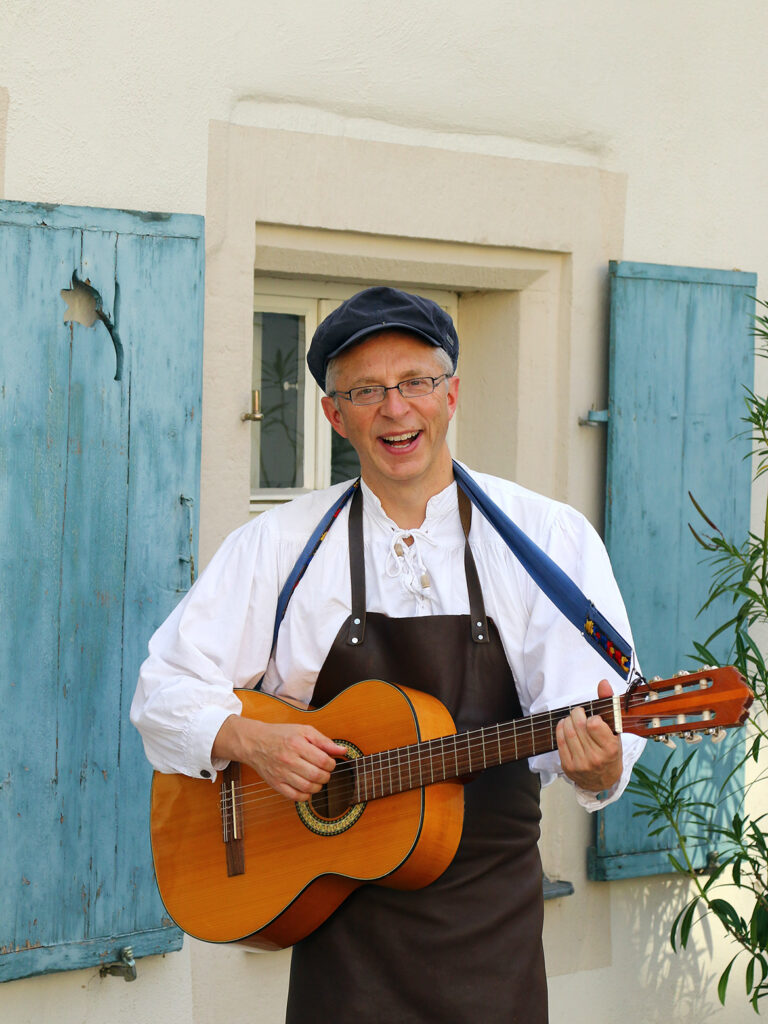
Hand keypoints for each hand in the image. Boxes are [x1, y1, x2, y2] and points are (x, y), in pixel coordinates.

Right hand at [212, 715, 346, 801]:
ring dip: (318, 786)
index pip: (322, 760)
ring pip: (307, 788)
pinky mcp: (275, 784)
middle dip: (326, 776)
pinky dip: (305, 796)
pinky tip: (307, 788)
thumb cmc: (281, 735)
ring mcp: (281, 773)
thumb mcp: (303, 731)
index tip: (330, 762)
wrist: (255, 742)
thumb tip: (342, 750)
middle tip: (324, 771)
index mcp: (297, 744)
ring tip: (317, 779)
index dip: (331, 764)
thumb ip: (324, 741)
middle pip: (317, 776)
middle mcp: (288, 760)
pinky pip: (294, 797)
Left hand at [556, 680, 622, 793]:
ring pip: (568, 732)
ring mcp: (581, 763)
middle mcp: (596, 758)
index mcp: (611, 748)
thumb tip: (603, 682)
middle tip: (579, 712)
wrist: (603, 780)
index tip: (594, 718)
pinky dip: (560, 729)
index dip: (592, 717)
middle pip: (578, 725)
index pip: (594, 724)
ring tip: (573, 719)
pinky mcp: (568, 766)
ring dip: (568, 720)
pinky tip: (565, 726)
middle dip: (576, 713)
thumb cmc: (610, 751)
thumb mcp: (615, 730)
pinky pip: (560, 741)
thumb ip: (608, 704)